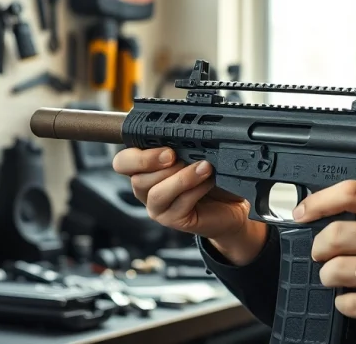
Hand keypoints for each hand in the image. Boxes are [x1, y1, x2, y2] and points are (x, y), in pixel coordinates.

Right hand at [112, 148, 266, 263]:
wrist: (232, 203)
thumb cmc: (210, 175)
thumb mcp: (195, 154)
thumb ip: (183, 145)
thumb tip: (186, 134)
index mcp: (145, 168)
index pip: (123, 162)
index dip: (137, 156)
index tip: (165, 150)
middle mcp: (146, 188)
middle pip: (136, 177)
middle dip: (157, 164)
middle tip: (178, 156)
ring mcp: (158, 207)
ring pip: (157, 193)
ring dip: (182, 178)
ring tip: (204, 167)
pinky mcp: (173, 220)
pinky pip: (178, 204)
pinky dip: (195, 189)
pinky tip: (208, 181)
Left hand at [295, 181, 355, 343]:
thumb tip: (351, 191)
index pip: (352, 193)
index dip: (319, 201)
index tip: (303, 211)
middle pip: (335, 235)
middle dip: (319, 246)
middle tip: (321, 250)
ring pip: (336, 271)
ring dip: (328, 274)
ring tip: (337, 274)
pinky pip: (350, 303)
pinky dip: (345, 301)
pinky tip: (354, 295)